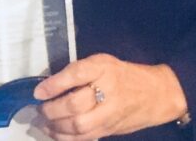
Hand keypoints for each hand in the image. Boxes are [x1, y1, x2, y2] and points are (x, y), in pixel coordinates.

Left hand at [32, 54, 186, 140]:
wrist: (157, 94)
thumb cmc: (123, 75)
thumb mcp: (103, 63)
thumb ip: (79, 72)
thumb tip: (48, 85)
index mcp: (103, 68)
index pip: (76, 74)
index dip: (54, 85)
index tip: (38, 92)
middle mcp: (107, 90)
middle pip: (75, 104)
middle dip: (51, 109)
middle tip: (39, 109)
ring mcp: (109, 113)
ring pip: (78, 125)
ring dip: (55, 126)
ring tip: (43, 121)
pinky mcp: (110, 129)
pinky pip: (84, 138)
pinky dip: (65, 138)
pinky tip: (54, 133)